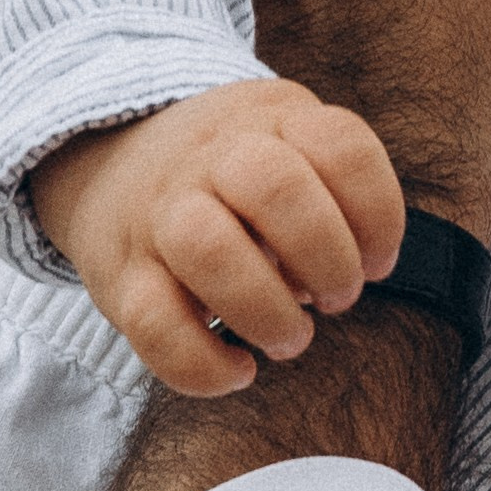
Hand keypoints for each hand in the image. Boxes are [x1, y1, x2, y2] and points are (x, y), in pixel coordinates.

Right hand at [32, 80, 405, 397]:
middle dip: (326, 257)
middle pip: (276, 186)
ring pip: (206, 245)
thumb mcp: (284, 142)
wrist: (112, 160)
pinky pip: (154, 322)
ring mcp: (160, 211)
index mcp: (269, 119)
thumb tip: (360, 270)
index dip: (377, 213)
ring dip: (265, 308)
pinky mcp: (121, 275)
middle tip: (338, 298)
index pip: (340, 145)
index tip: (378, 262)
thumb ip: (330, 191)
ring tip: (292, 338)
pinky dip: (203, 363)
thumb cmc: (231, 174)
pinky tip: (237, 370)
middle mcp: (211, 155)